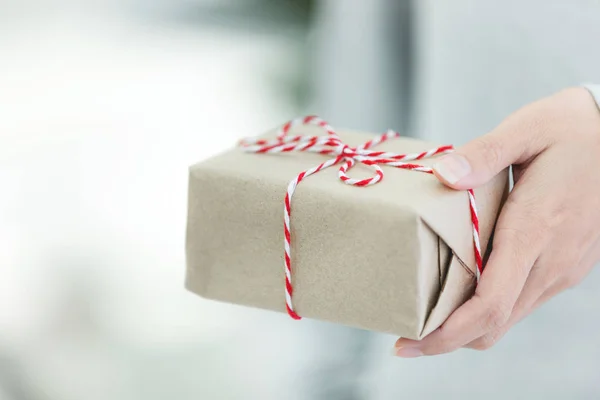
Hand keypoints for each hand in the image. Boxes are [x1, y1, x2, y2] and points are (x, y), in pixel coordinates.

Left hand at [394, 87, 599, 356]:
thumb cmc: (570, 130)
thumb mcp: (525, 130)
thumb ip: (483, 154)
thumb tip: (443, 174)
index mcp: (535, 231)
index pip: (489, 305)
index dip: (446, 333)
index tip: (408, 343)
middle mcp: (551, 261)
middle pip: (494, 324)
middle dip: (446, 339)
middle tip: (404, 338)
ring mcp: (562, 267)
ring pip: (509, 317)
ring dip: (467, 327)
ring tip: (427, 317)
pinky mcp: (566, 264)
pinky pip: (522, 300)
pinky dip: (489, 310)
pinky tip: (464, 293)